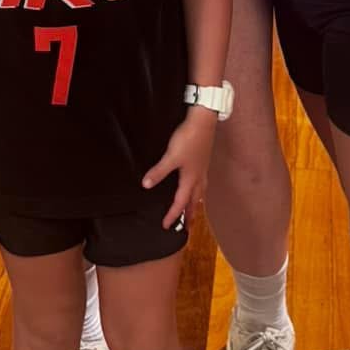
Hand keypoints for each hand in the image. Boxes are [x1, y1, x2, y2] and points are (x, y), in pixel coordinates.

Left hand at [142, 107, 217, 230]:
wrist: (203, 122)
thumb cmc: (188, 139)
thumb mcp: (171, 157)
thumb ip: (159, 171)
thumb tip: (146, 185)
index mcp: (191, 179)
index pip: (181, 202)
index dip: (173, 214)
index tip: (166, 226)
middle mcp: (199, 177)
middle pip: (194, 200)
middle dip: (190, 214)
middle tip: (188, 226)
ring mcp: (202, 168)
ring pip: (200, 191)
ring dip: (196, 202)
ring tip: (194, 209)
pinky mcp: (203, 160)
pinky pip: (202, 181)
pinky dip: (199, 189)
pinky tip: (196, 183)